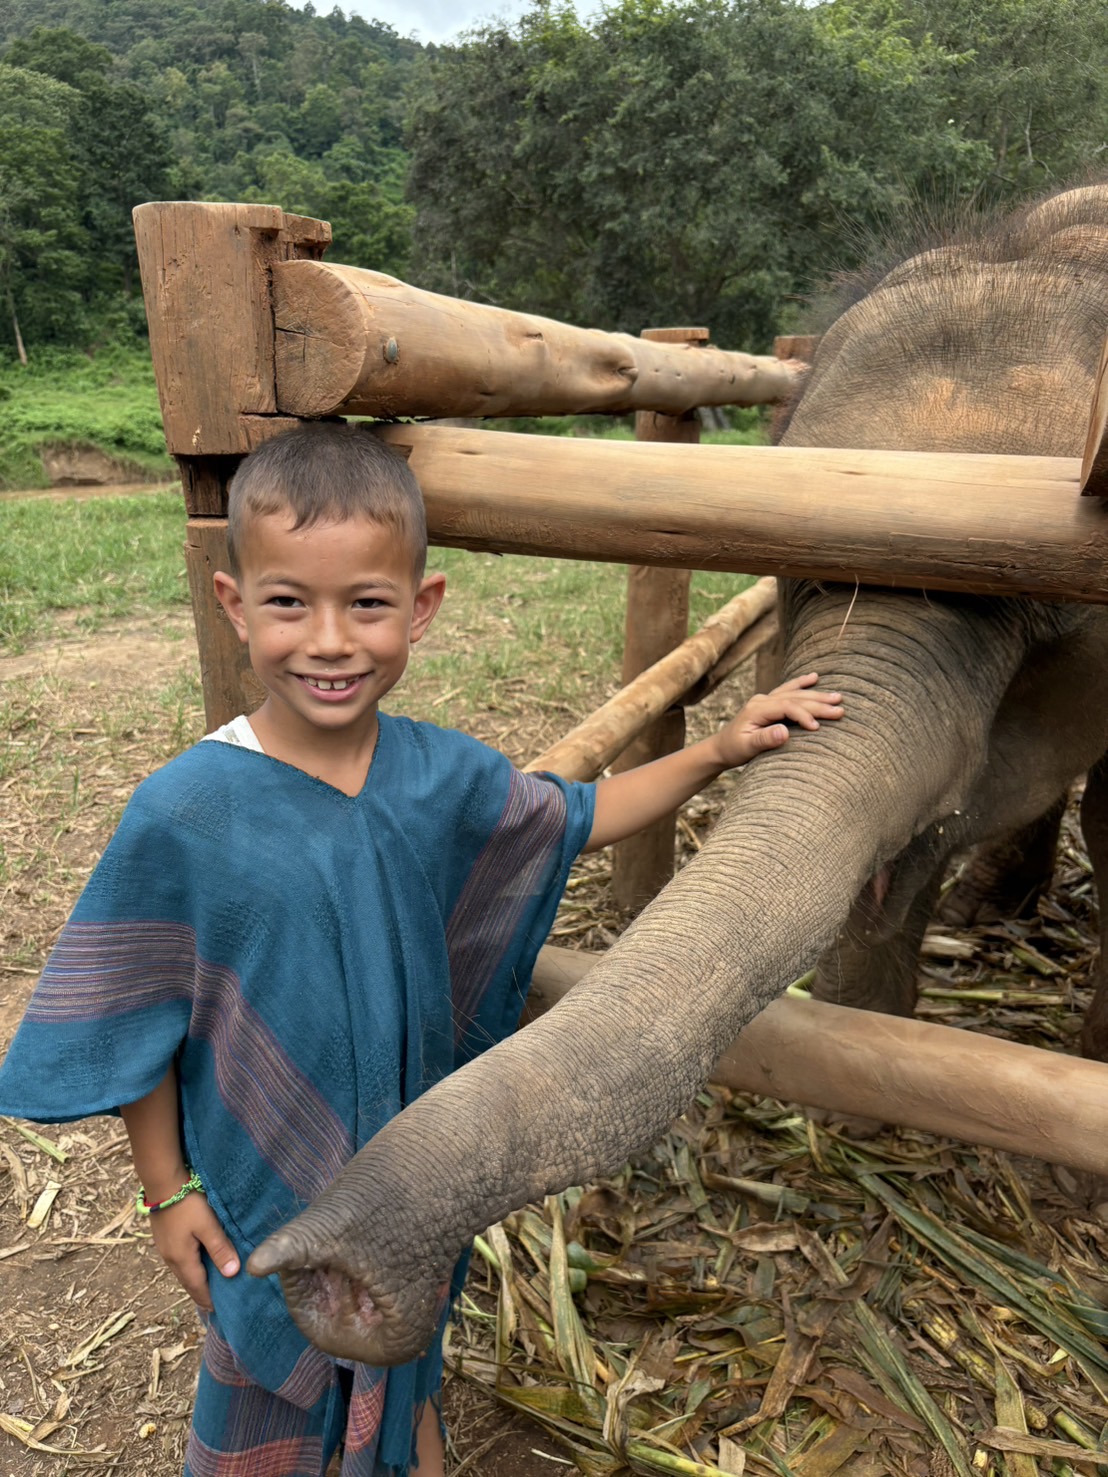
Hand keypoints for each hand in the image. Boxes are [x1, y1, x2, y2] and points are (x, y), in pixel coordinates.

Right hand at [148, 1192, 239, 1310]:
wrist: (162, 1182)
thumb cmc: (188, 1203)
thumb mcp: (208, 1225)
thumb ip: (220, 1249)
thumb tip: (232, 1274)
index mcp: (181, 1259)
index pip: (197, 1288)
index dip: (209, 1300)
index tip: (221, 1310)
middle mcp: (170, 1259)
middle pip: (188, 1283)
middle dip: (203, 1293)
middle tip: (219, 1300)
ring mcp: (165, 1249)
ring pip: (183, 1271)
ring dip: (197, 1279)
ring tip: (213, 1283)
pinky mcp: (164, 1238)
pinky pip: (180, 1260)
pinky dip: (191, 1267)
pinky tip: (200, 1261)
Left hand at [713, 672, 843, 767]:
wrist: (721, 747)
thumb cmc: (734, 749)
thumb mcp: (747, 748)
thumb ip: (765, 740)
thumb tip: (784, 732)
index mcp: (757, 709)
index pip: (786, 707)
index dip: (803, 714)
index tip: (817, 727)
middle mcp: (762, 700)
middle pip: (795, 698)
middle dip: (818, 703)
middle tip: (841, 709)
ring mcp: (765, 699)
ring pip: (795, 693)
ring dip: (816, 695)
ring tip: (837, 697)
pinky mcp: (768, 703)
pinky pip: (788, 690)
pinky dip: (802, 684)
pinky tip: (815, 678)